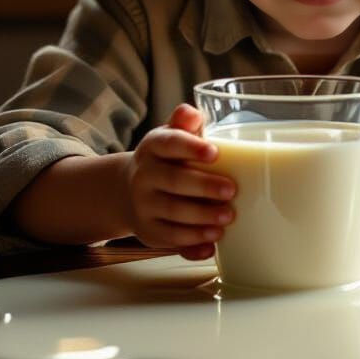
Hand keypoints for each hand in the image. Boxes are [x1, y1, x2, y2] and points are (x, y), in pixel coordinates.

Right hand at [124, 104, 235, 260]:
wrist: (128, 190)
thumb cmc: (165, 159)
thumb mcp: (171, 135)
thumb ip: (185, 123)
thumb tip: (192, 113)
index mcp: (152, 147)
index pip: (168, 143)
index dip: (190, 147)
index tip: (215, 152)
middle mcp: (144, 176)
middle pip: (173, 181)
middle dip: (204, 187)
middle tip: (231, 190)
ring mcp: (144, 206)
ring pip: (172, 213)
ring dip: (202, 218)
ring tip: (227, 217)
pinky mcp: (149, 232)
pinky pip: (170, 241)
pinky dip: (192, 245)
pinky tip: (212, 245)